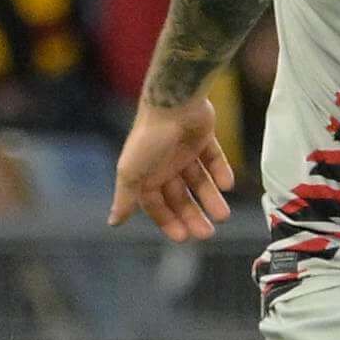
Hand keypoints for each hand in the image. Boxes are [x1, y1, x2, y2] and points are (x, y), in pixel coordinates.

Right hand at [107, 95, 232, 238]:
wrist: (173, 102)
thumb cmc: (150, 138)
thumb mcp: (132, 173)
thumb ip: (126, 198)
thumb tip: (112, 222)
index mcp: (145, 173)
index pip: (156, 204)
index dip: (168, 221)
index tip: (183, 237)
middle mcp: (163, 163)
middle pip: (180, 196)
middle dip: (192, 215)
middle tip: (208, 232)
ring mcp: (183, 150)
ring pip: (199, 181)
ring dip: (210, 198)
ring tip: (223, 215)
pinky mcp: (202, 137)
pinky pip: (213, 159)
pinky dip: (221, 172)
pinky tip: (227, 185)